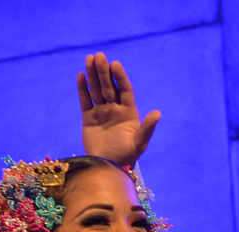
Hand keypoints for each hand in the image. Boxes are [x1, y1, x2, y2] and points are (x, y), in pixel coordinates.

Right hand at [79, 52, 160, 167]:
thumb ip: (147, 127)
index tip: (115, 64)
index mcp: (128, 111)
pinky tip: (81, 75)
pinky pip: (85, 101)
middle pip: (109, 86)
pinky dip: (83, 89)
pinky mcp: (88, 119)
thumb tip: (157, 113)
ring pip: (96, 90)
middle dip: (104, 71)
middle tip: (99, 56)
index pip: (124, 89)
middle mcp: (115, 108)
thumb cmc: (127, 156)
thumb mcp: (139, 142)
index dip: (119, 77)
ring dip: (93, 75)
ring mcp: (101, 112)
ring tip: (89, 59)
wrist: (108, 168)